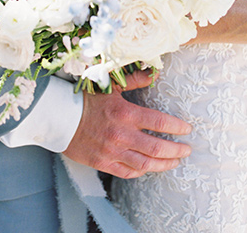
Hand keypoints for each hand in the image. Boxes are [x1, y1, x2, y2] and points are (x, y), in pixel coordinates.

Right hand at [63, 69, 191, 178]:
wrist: (59, 117)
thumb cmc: (86, 99)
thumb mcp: (110, 85)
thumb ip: (134, 80)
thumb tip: (154, 74)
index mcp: (125, 113)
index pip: (158, 121)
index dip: (176, 127)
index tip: (186, 129)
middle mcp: (121, 135)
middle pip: (156, 147)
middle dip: (176, 150)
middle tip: (187, 150)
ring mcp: (112, 152)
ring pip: (145, 164)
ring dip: (164, 164)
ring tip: (175, 162)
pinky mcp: (103, 163)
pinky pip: (128, 172)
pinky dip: (142, 172)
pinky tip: (150, 168)